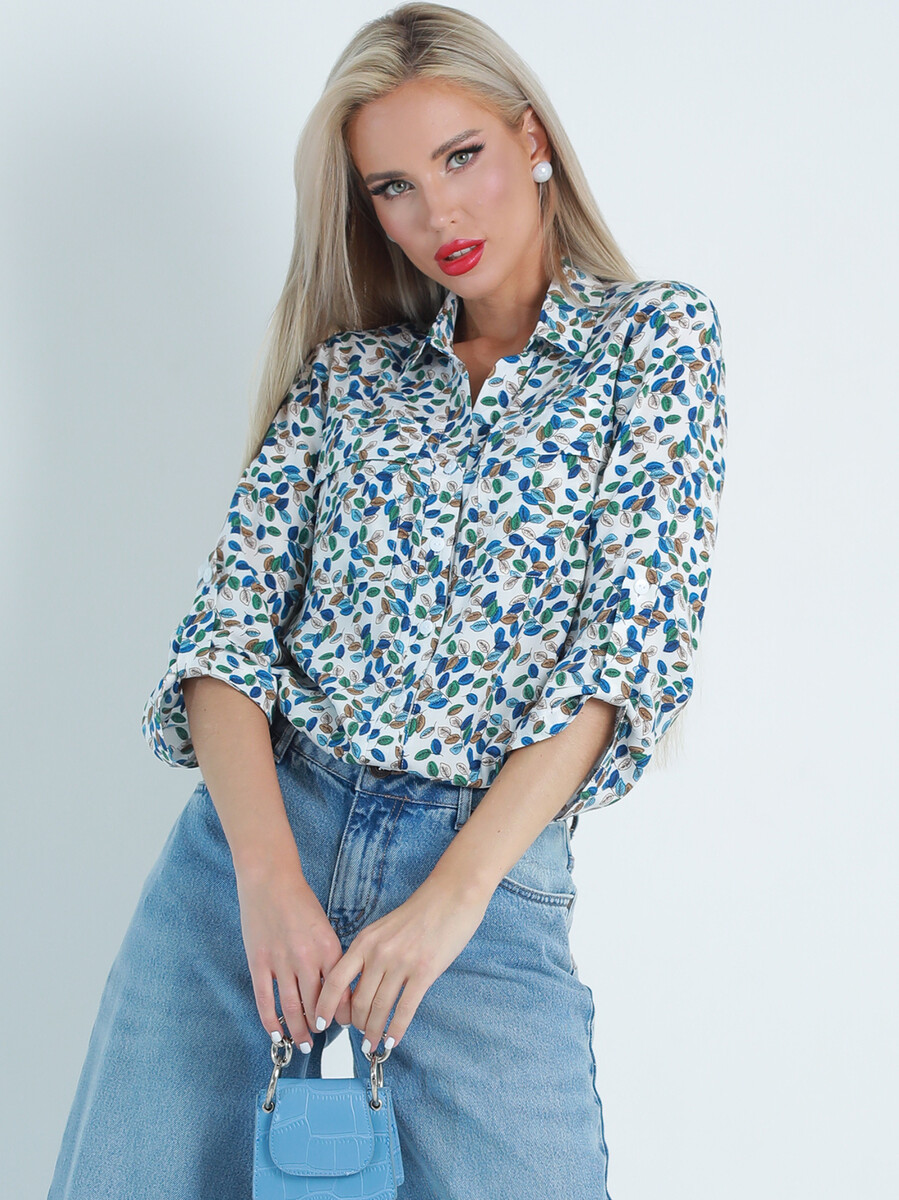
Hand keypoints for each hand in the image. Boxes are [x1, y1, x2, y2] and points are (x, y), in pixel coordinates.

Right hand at [235, 855, 353, 1048]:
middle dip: (322, 1027)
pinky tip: (277, 1034)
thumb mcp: (325, 929)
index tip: (343, 1025)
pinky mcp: (259, 963)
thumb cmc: (300, 903)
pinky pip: (266, 1001)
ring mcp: (281, 963)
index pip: (341, 994)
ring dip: (300, 1031)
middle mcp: (307, 959)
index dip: (343, 1016)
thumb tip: (336, 991)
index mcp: (329, 950)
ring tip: (304, 1043)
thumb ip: (330, 959)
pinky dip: (271, 1022)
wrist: (271, 881)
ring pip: (292, 1009)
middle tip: (323, 1036)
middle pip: (317, 1007)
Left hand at [314, 875, 491, 1052]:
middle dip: (356, 1024)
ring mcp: (401, 963)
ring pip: (380, 1008)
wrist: (451, 897)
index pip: (336, 980)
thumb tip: (359, 985)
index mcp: (365, 941)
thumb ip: (369, 953)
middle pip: (359, 1001)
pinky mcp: (424, 972)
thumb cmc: (419, 913)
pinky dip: (397, 1029)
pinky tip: (393, 1041)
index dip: (326, 1005)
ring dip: (374, 1031)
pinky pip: (405, 1009)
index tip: (321, 1022)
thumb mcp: (383, 928)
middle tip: (358, 1035)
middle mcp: (379, 953)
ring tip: (372, 1044)